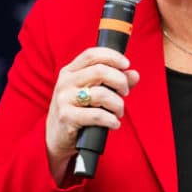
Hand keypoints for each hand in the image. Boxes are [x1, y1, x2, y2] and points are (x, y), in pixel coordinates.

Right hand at [45, 47, 139, 183]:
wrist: (57, 137)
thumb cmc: (79, 111)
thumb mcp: (94, 93)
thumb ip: (115, 82)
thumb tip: (134, 74)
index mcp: (71, 71)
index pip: (92, 54)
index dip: (112, 56)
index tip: (126, 64)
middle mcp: (65, 82)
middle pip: (100, 71)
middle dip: (120, 82)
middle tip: (125, 93)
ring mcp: (64, 99)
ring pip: (102, 94)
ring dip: (118, 104)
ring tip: (118, 112)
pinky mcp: (67, 117)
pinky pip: (97, 115)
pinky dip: (111, 120)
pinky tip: (114, 123)